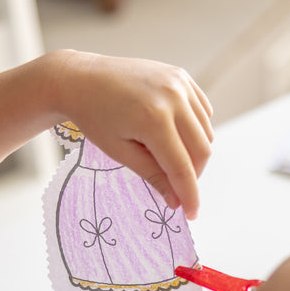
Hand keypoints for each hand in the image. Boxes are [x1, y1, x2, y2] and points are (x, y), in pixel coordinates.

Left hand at [51, 51, 213, 218]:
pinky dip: (196, 131)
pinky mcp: (182, 76)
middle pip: (202, 150)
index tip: (191, 214)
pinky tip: (175, 136)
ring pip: (206, 132)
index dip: (189, 194)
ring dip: (195, 154)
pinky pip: (203, 112)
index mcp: (153, 118)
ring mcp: (180, 83)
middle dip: (193, 175)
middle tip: (176, 187)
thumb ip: (152, 175)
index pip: (181, 166)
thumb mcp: (120, 152)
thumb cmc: (95, 117)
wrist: (83, 79)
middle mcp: (172, 97)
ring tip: (166, 157)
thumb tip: (176, 201)